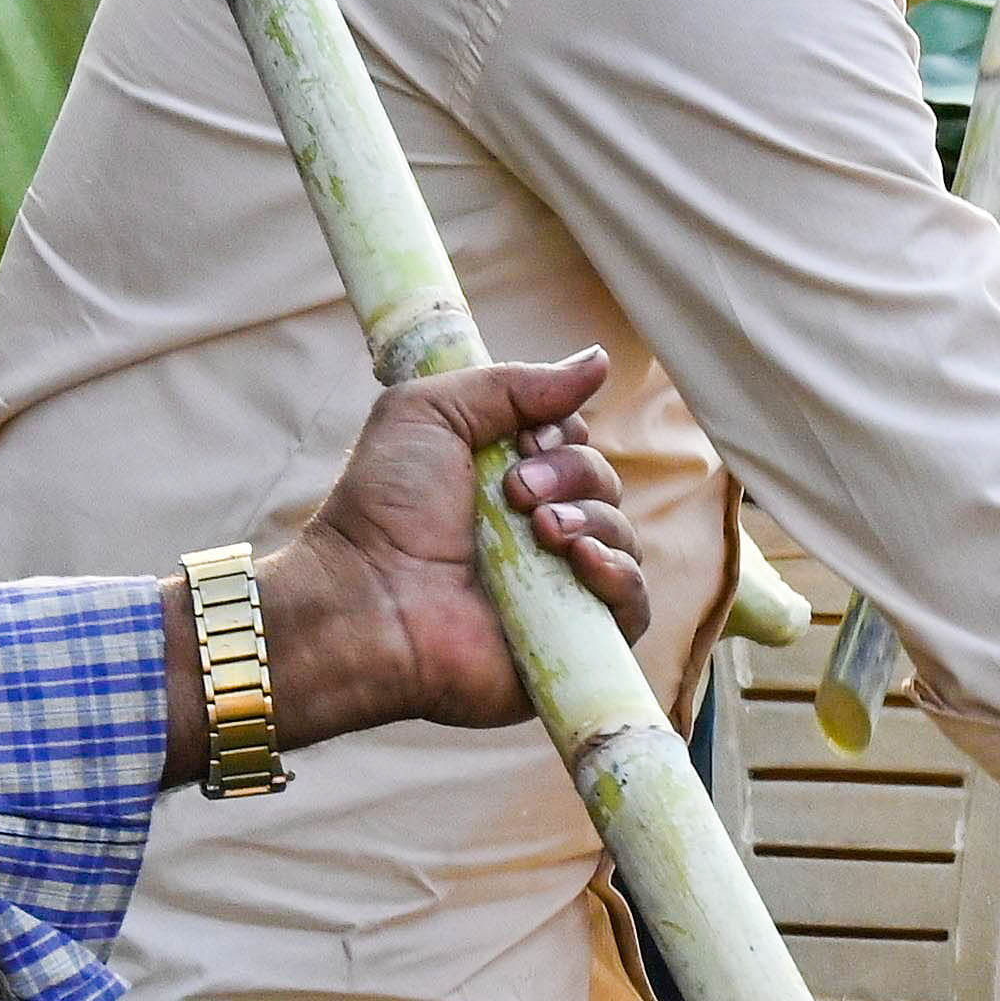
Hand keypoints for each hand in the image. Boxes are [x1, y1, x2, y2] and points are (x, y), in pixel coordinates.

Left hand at [246, 348, 644, 746]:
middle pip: (604, 484)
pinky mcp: (574, 641)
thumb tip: (599, 359)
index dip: (563, 436)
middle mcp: (539, 533)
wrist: (367, 600)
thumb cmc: (383, 509)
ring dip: (593, 521)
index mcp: (509, 481)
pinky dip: (620, 576)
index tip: (525, 441)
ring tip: (541, 531)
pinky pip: (632, 605)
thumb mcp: (432, 413)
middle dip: (572, 475)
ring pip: (624, 538)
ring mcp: (559, 588)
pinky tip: (582, 562)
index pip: (577, 445)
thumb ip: (512, 384)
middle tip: (516, 492)